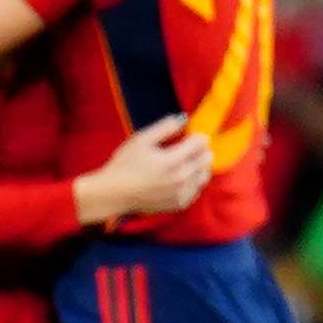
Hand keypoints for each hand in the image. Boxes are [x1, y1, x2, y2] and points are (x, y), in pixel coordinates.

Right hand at [75, 116, 218, 224]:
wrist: (114, 194)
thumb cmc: (124, 165)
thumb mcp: (141, 140)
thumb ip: (165, 127)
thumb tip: (184, 118)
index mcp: (173, 160)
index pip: (201, 142)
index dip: (196, 136)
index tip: (187, 137)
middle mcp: (181, 178)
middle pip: (207, 158)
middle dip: (199, 150)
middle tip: (185, 149)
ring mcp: (182, 193)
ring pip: (205, 174)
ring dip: (199, 166)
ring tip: (184, 163)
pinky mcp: (179, 204)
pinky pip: (197, 189)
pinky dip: (193, 182)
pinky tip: (180, 178)